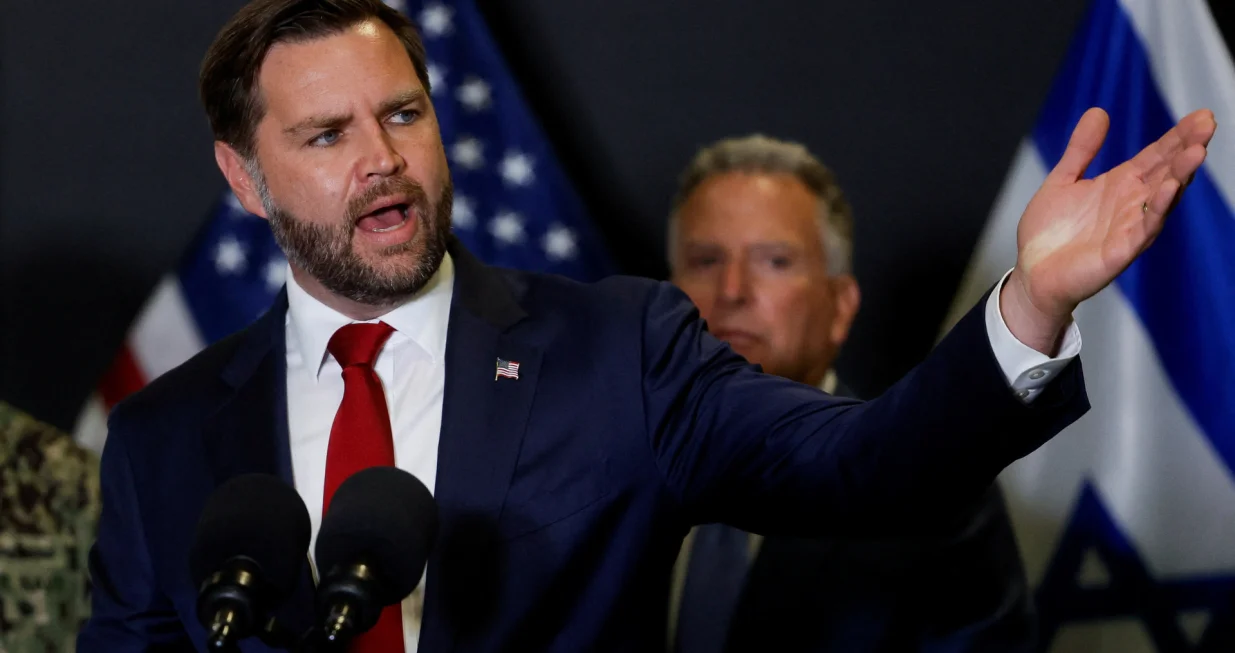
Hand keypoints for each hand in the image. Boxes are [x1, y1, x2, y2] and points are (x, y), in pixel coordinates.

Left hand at [1001, 107, 1215, 353]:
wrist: (1031, 274)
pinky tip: (1170, 189)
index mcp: (1120, 185)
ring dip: (1180, 175)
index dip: (1177, 136)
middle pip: (1166, 172)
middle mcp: (1131, 204)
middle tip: (1208, 124)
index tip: (1201, 115)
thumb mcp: (1062, 180)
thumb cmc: (1049, 233)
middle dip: (1187, 148)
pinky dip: (1158, 209)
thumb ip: (1082, 149)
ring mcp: (1129, 228)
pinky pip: (1143, 229)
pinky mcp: (1119, 252)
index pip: (1156, 155)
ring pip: (1163, 199)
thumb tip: (1099, 112)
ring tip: (1196, 152)